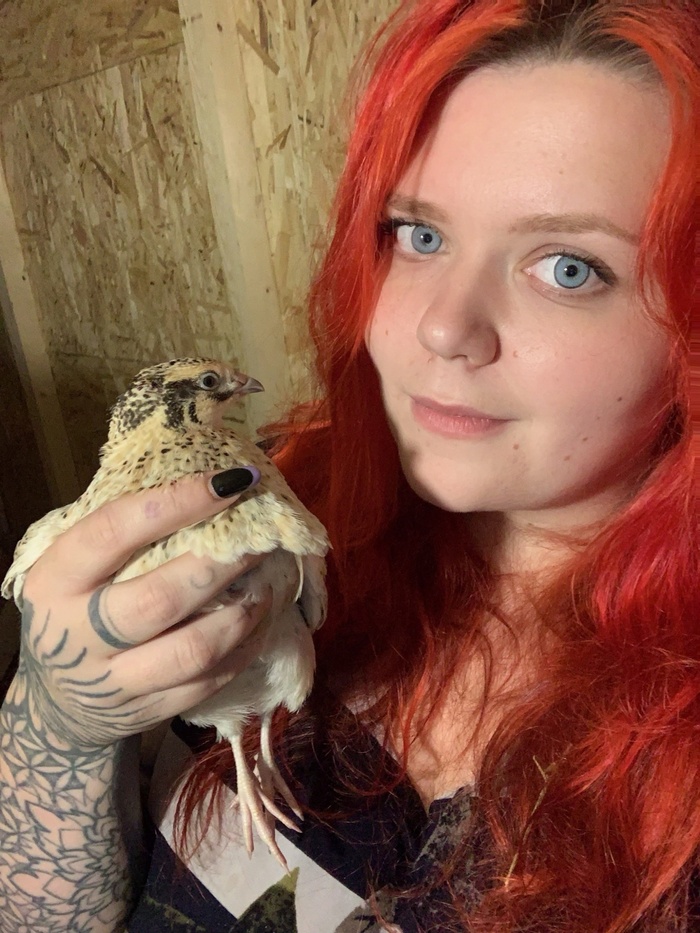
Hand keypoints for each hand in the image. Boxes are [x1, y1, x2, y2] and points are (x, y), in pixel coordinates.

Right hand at [11, 469, 266, 750]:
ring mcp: (116, 681)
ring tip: (272, 579)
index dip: (177, 502)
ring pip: (193, 649)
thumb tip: (208, 478)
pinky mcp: (151, 711)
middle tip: (263, 536)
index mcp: (55, 581)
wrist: (60, 703)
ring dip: (244, 610)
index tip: (231, 481)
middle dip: (223, 563)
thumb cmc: (79, 607)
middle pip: (161, 598)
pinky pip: (209, 680)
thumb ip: (122, 531)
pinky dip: (246, 646)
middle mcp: (78, 635)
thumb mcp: (75, 567)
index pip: (113, 531)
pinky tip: (264, 616)